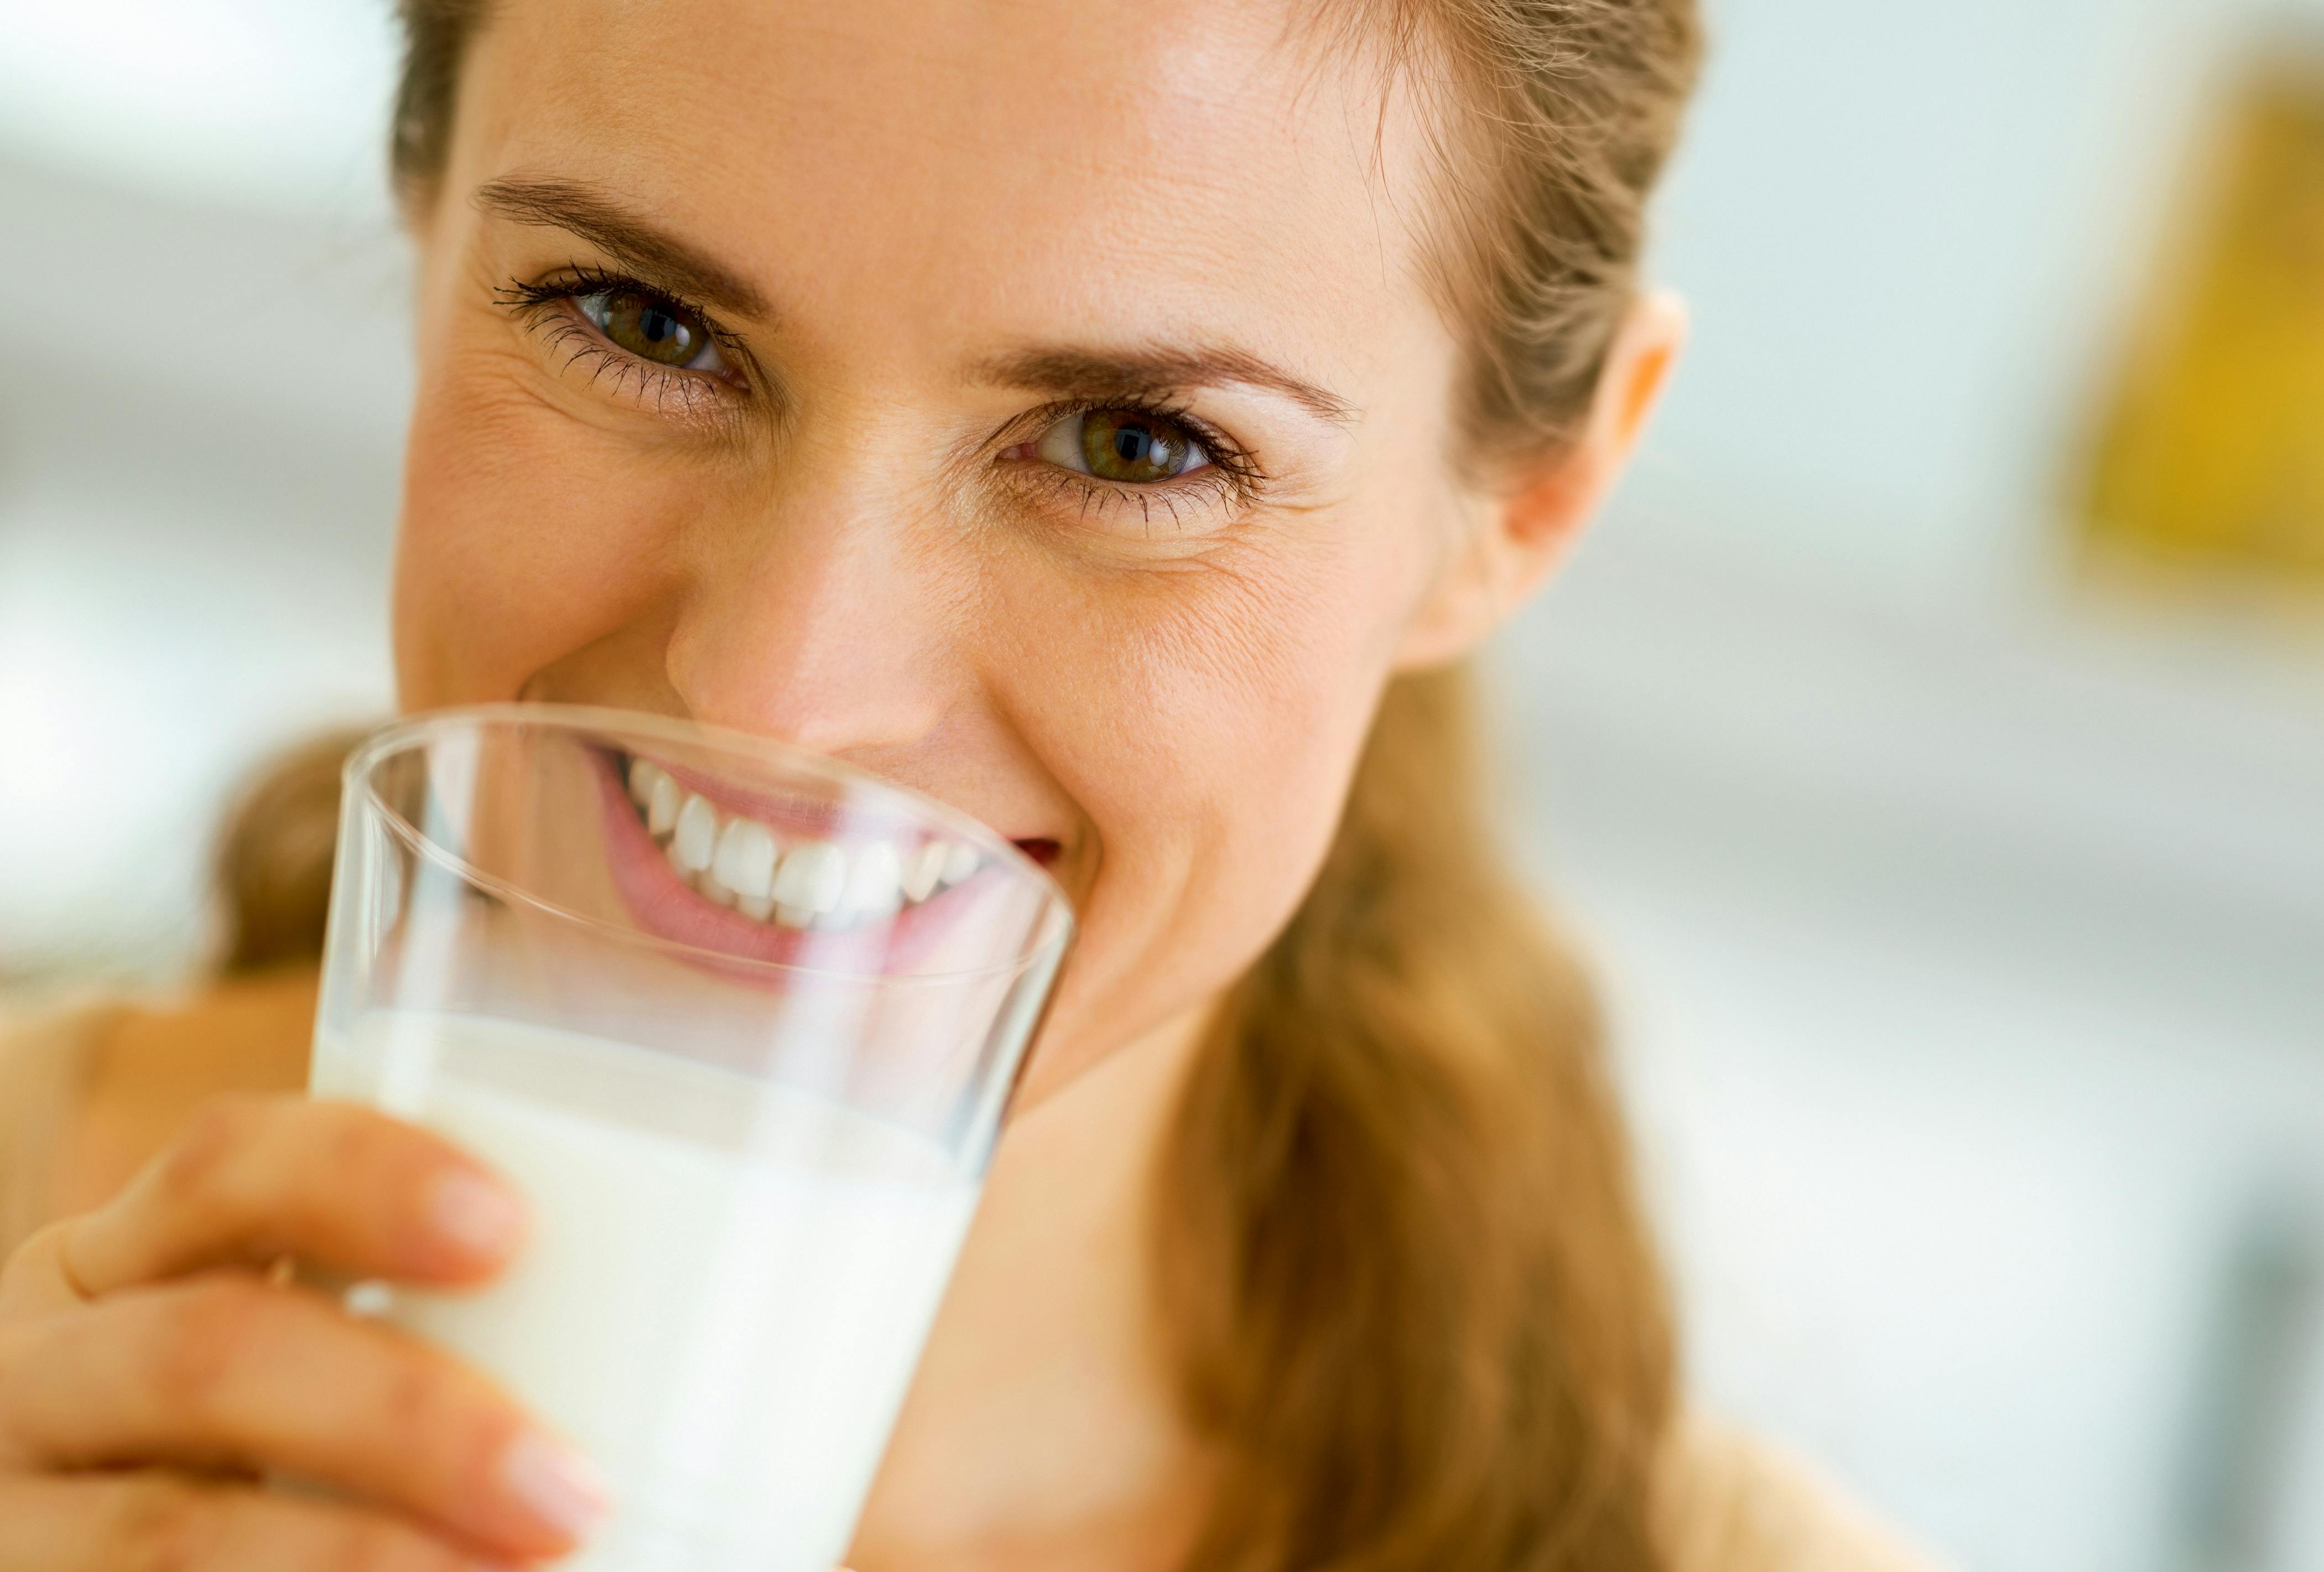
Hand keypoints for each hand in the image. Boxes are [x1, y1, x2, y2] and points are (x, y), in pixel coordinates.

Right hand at [0, 1094, 605, 1568]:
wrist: (110, 1555)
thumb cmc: (242, 1451)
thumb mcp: (281, 1362)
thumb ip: (421, 1337)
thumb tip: (678, 1371)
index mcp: (124, 1262)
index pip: (231, 1164)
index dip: (366, 1179)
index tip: (510, 1230)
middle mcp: (42, 1368)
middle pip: (210, 1353)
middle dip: (405, 1420)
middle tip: (569, 1488)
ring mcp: (14, 1516)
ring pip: (171, 1533)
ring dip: (359, 1561)